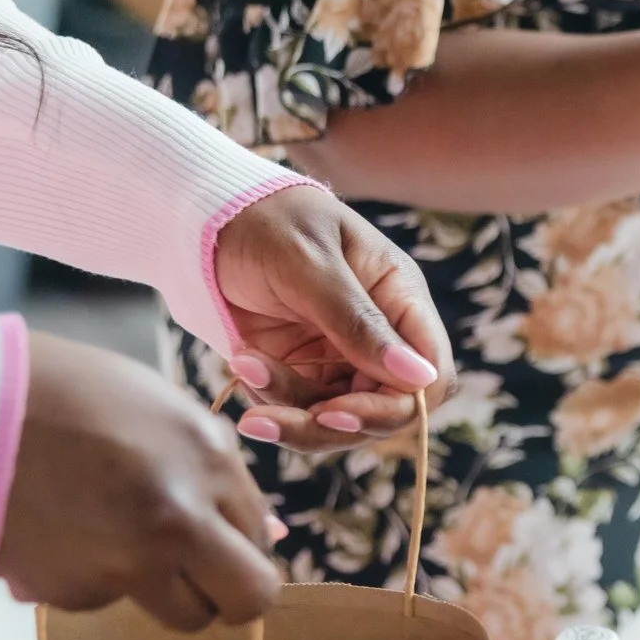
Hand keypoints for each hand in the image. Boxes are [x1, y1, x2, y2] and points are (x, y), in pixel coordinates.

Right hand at [0, 332, 281, 630]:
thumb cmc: (58, 390)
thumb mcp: (157, 408)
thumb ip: (213, 471)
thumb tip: (264, 533)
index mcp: (209, 459)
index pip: (262, 538)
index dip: (239, 541)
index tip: (215, 536)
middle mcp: (180, 518)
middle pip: (247, 601)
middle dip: (230, 595)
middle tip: (200, 576)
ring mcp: (127, 563)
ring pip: (180, 614)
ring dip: (160, 590)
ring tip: (112, 537)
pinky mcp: (73, 592)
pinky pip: (104, 601)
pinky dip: (89, 578)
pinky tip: (58, 529)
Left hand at [210, 183, 456, 452]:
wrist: (208, 216)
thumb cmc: (270, 221)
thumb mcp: (311, 264)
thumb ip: (359, 322)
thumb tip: (420, 376)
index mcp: (400, 299)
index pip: (430, 375)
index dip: (396, 407)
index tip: (339, 411)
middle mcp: (379, 336)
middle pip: (384, 411)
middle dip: (330, 424)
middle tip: (271, 418)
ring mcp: (340, 357)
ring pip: (337, 421)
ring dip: (289, 413)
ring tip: (243, 368)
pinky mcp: (302, 370)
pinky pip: (297, 411)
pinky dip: (267, 400)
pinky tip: (241, 363)